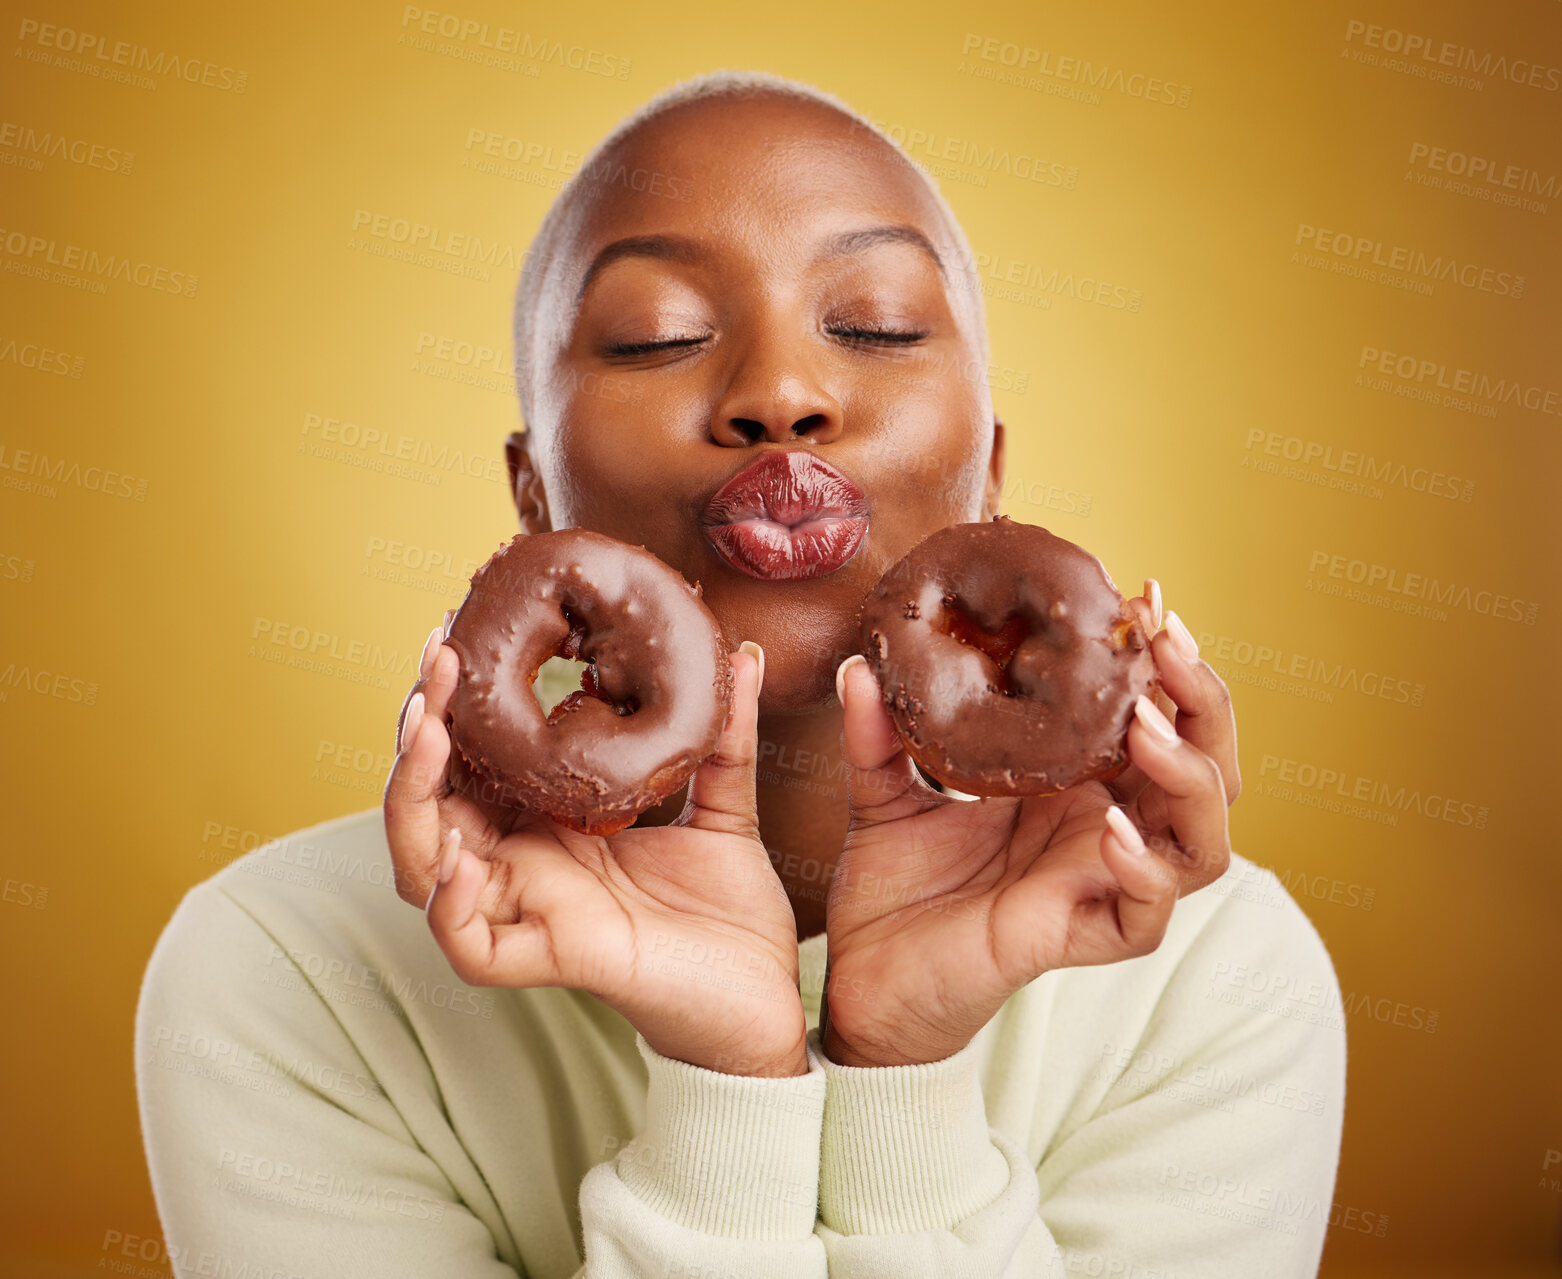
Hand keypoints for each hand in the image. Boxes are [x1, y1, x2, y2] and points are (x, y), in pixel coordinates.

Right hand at [384, 620, 807, 1077]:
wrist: (767, 1003)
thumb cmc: (733, 917)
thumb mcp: (726, 810)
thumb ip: (724, 738)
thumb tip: (741, 656)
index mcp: (552, 826)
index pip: (476, 759)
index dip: (456, 702)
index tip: (458, 631)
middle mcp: (524, 867)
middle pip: (432, 801)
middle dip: (419, 731)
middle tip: (437, 662)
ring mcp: (528, 915)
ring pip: (423, 865)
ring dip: (413, 800)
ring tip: (426, 734)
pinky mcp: (548, 962)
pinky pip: (468, 943)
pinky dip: (448, 904)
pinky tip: (457, 859)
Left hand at [820, 580, 1237, 1068]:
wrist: (861, 981)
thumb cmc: (892, 890)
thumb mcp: (883, 794)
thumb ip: (879, 734)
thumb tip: (862, 664)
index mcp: (1073, 786)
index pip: (1153, 715)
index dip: (1164, 662)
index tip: (1141, 597)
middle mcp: (1102, 830)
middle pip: (1206, 766)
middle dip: (1201, 699)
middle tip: (1160, 642)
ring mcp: (1099, 886)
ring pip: (1204, 841)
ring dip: (1190, 778)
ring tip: (1144, 731)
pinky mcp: (1079, 940)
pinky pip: (1147, 914)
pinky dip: (1144, 870)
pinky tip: (1111, 830)